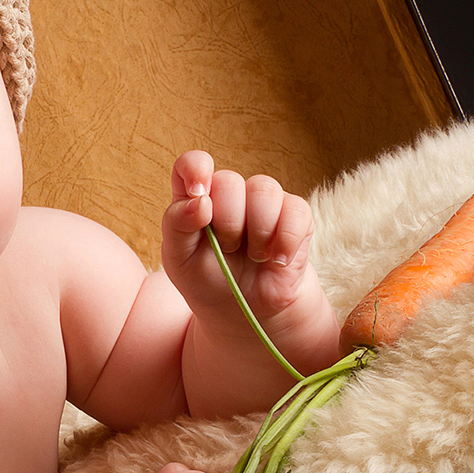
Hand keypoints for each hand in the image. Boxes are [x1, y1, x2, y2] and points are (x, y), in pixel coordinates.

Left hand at [160, 150, 316, 323]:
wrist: (244, 309)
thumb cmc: (206, 278)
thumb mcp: (178, 258)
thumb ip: (177, 225)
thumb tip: (200, 201)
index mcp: (195, 198)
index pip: (192, 163)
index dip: (196, 169)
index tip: (198, 193)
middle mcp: (229, 193)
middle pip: (229, 181)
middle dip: (226, 223)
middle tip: (227, 250)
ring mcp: (264, 202)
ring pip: (264, 190)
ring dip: (256, 231)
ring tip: (253, 256)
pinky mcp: (295, 216)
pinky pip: (295, 210)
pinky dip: (285, 239)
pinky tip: (276, 260)